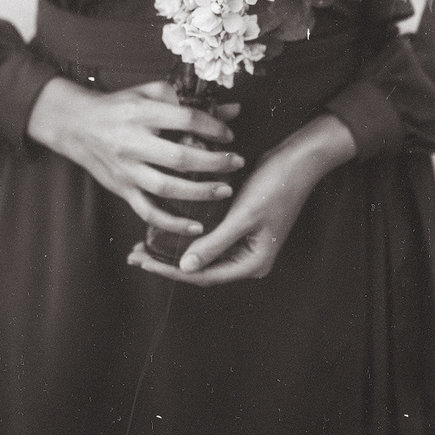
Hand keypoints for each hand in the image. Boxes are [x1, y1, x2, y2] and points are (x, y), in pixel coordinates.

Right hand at [28, 78, 243, 235]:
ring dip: (200, 192)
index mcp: (141, 113)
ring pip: (166, 187)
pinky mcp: (121, 189)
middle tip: (237, 162)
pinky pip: (148, 211)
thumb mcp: (151, 93)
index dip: (213, 127)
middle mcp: (131, 143)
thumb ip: (191, 102)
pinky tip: (196, 226)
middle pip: (179, 157)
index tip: (229, 135)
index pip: (186, 120)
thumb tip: (233, 111)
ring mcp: (125, 170)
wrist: (75, 125)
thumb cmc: (119, 106)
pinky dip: (172, 222)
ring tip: (225, 190)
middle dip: (214, 162)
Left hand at [126, 113, 356, 285]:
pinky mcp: (243, 226)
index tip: (142, 259)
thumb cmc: (276, 186)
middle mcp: (250, 258)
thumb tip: (184, 268)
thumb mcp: (244, 216)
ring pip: (204, 253)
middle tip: (135, 253)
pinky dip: (190, 234)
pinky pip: (211, 237)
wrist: (300, 159)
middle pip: (202, 268)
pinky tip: (170, 228)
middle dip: (168, 261)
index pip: (204, 275)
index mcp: (253, 263)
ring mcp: (246, 242)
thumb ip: (214, 244)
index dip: (170, 269)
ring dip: (176, 249)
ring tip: (145, 243)